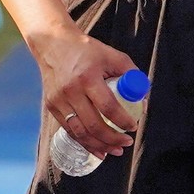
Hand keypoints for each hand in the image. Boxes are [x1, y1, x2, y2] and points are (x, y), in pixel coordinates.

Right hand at [32, 24, 141, 161]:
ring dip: (99, 146)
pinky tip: (97, 149)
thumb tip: (142, 98)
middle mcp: (71, 91)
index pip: (109, 107)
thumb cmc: (86, 50)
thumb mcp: (112, 55)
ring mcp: (59, 100)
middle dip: (113, 139)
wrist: (52, 43)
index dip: (123, 121)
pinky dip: (84, 142)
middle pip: (94, 125)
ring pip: (80, 133)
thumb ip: (131, 74)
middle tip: (126, 142)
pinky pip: (69, 130)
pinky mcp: (51, 106)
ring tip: (114, 150)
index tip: (134, 126)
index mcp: (88, 77)